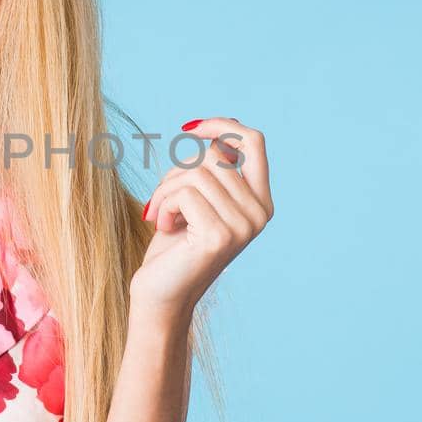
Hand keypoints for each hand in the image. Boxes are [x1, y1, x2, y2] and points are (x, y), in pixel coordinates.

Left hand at [132, 117, 273, 320]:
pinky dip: (164, 205)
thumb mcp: (196, 199)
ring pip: (195, 172)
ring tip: (162, 215)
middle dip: (176, 171)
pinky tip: (163, 227)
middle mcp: (259, 213)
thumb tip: (210, 131)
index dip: (223, 126)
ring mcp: (242, 226)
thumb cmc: (173, 246)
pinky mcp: (219, 236)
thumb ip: (209, 170)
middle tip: (164, 200)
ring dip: (166, 190)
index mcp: (260, 202)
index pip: (254, 142)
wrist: (161, 295)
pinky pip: (184, 193)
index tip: (191, 128)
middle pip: (212, 155)